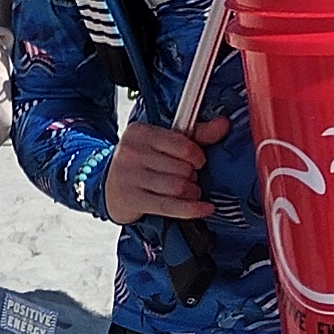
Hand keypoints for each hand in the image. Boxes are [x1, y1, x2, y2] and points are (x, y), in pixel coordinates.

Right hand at [106, 115, 231, 225]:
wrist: (110, 189)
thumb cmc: (142, 164)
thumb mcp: (163, 143)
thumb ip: (195, 134)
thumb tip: (223, 124)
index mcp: (140, 132)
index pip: (184, 145)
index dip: (197, 157)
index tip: (196, 162)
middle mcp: (131, 152)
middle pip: (182, 169)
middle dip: (193, 177)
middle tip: (188, 178)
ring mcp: (128, 176)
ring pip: (178, 187)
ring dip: (191, 192)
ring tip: (189, 191)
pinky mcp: (131, 198)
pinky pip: (169, 206)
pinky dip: (191, 209)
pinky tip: (204, 208)